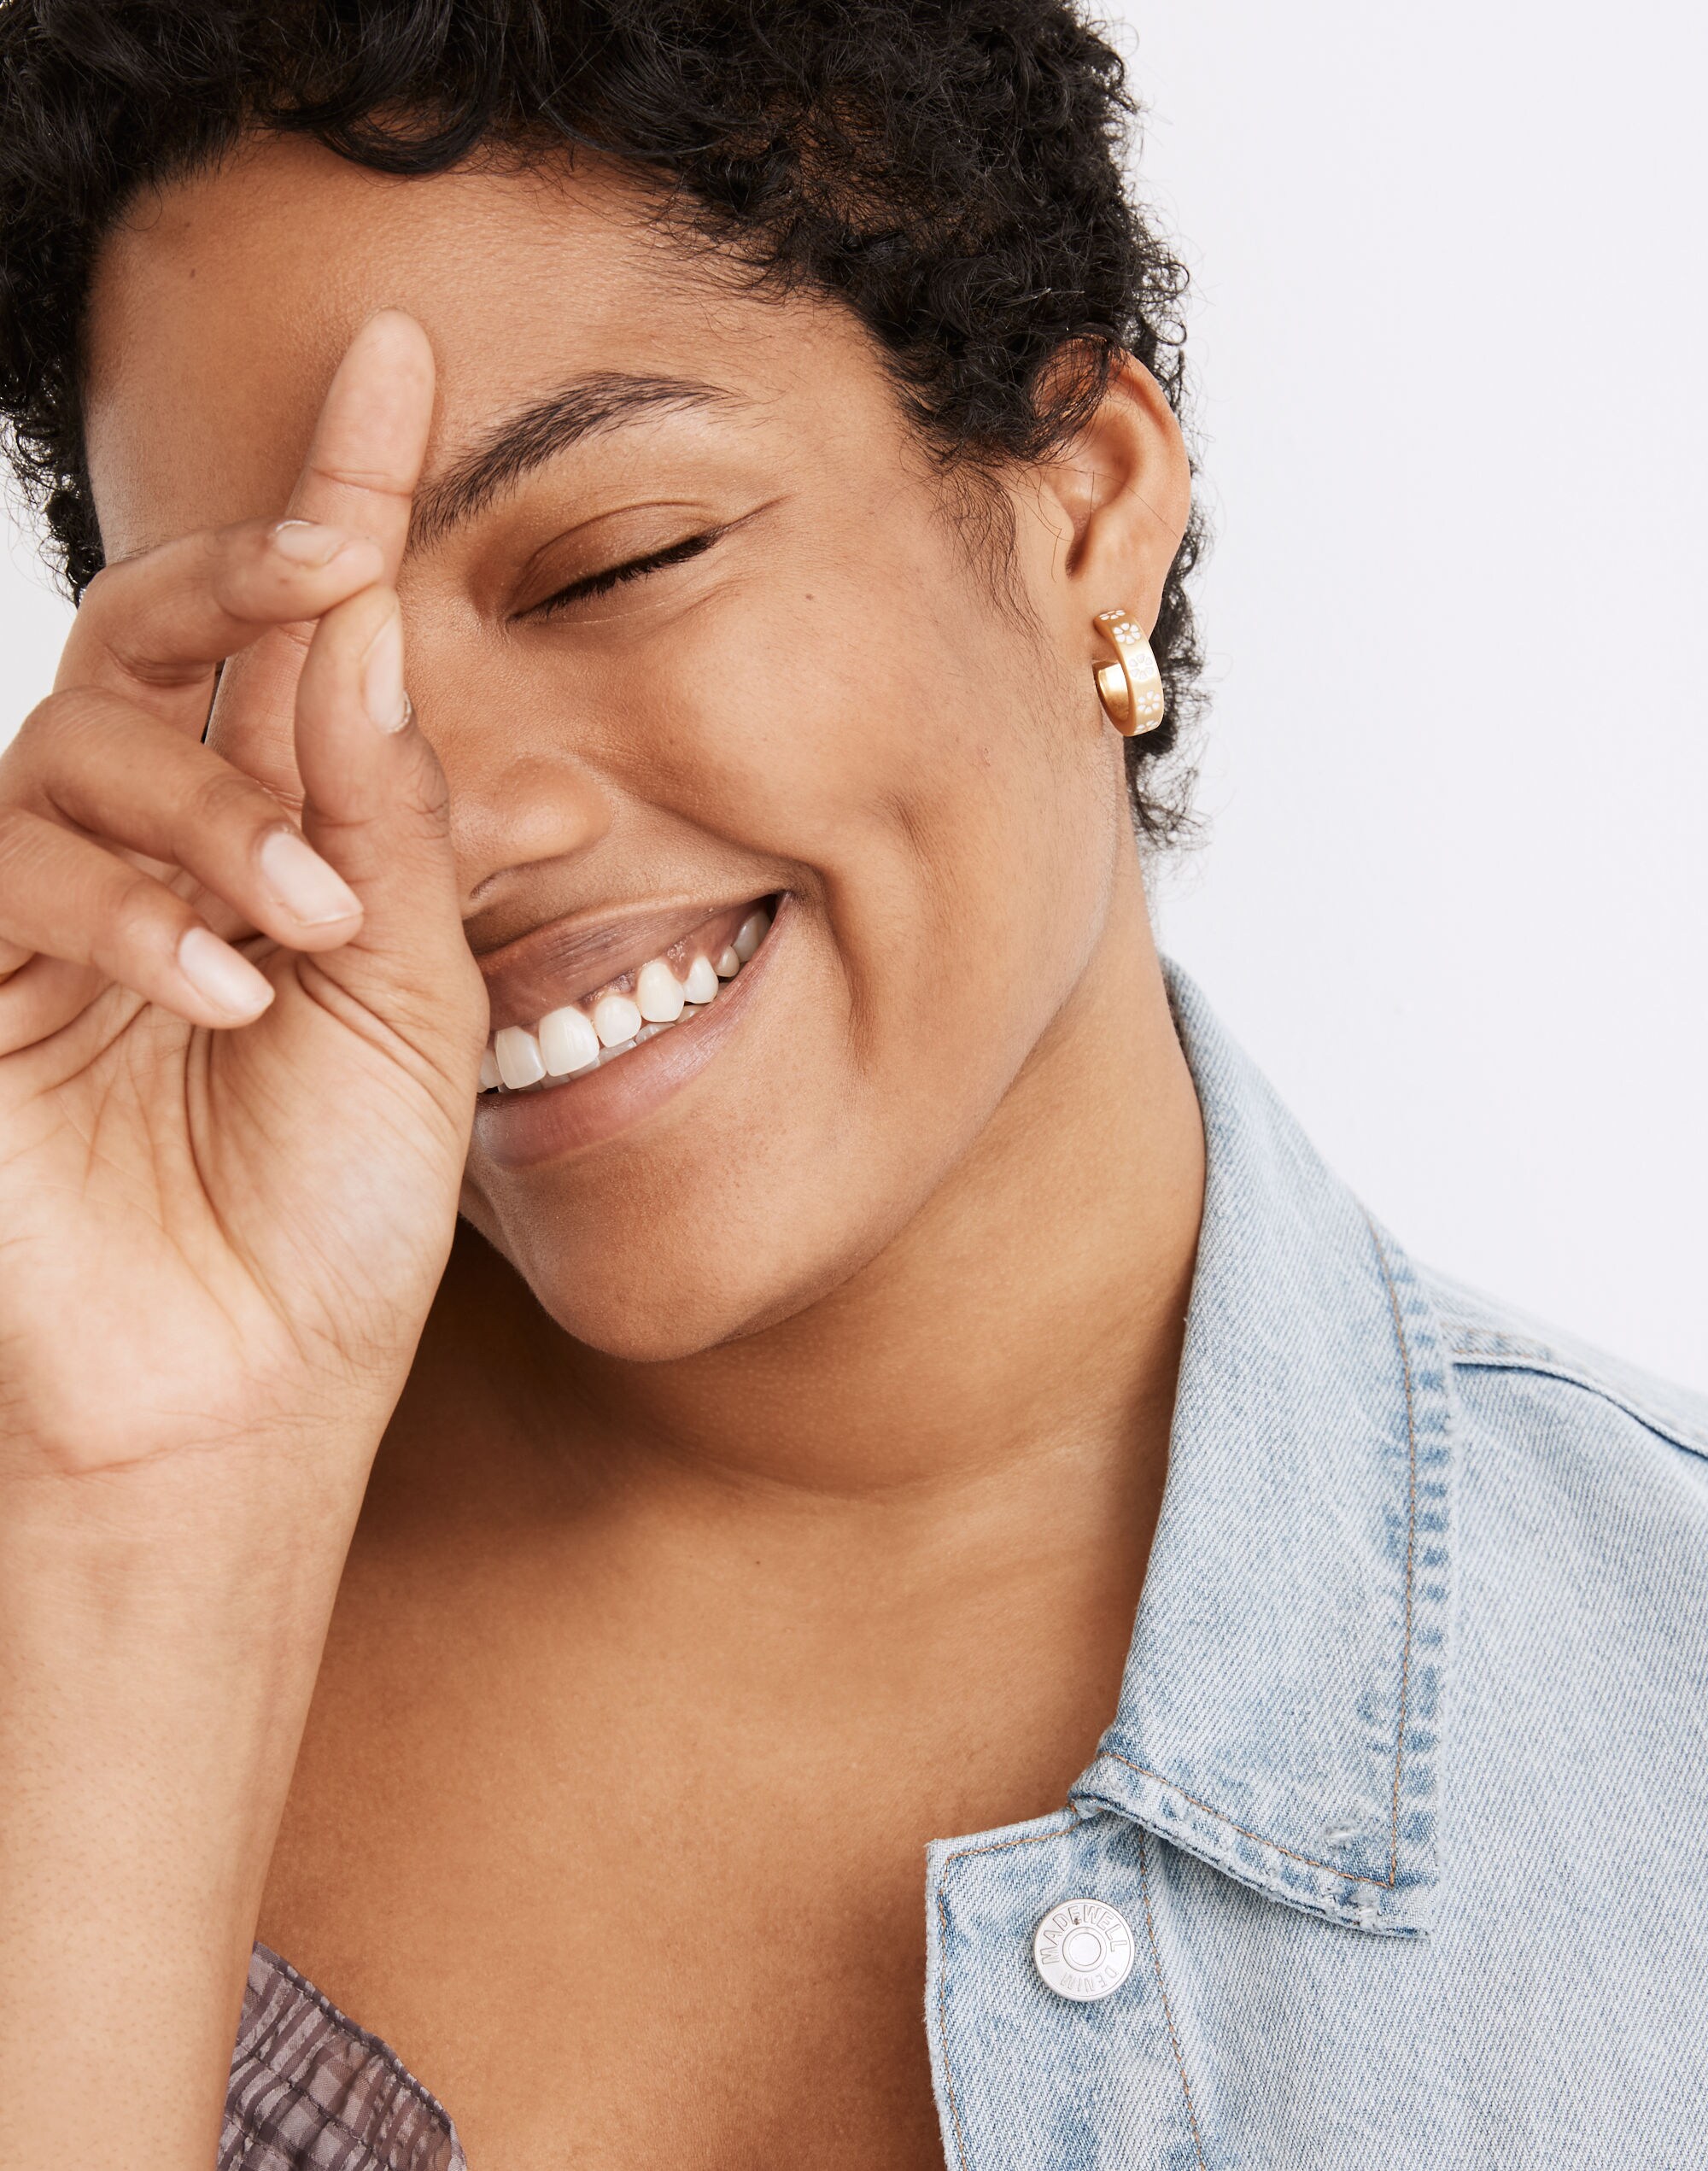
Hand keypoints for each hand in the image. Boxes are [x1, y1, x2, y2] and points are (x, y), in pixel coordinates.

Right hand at [0, 311, 485, 1489]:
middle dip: (241, 569)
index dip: (338, 490)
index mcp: (270, 842)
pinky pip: (7, 872)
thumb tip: (369, 629)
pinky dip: (127, 915)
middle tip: (340, 556)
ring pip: (81, 743)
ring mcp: (34, 907)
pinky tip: (221, 992)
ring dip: (214, 810)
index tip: (405, 356)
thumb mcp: (411, 998)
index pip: (290, 641)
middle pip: (152, 631)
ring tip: (309, 932)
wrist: (248, 1389)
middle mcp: (146, 849)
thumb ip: (387, 825)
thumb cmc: (333, 1208)